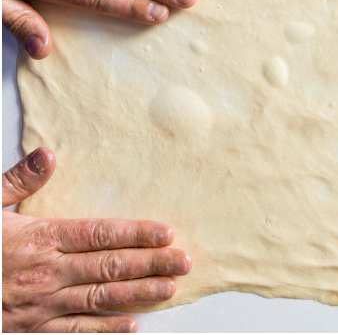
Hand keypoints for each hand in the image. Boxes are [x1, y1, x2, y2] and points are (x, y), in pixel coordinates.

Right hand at [3, 147, 189, 332]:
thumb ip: (19, 181)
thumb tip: (49, 153)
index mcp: (38, 238)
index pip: (99, 234)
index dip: (136, 234)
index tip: (167, 233)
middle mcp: (44, 273)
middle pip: (108, 267)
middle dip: (150, 264)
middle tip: (185, 261)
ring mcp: (37, 305)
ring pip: (98, 300)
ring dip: (138, 294)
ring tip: (170, 289)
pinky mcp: (27, 330)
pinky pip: (73, 331)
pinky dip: (104, 329)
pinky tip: (132, 325)